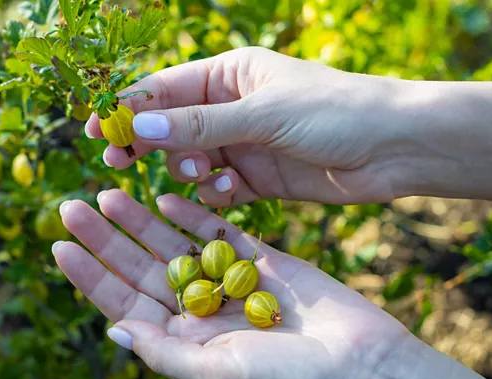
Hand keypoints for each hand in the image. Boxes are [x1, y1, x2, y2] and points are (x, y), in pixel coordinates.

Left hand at [52, 189, 410, 378]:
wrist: (363, 368)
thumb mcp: (217, 374)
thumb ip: (164, 351)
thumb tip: (112, 330)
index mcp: (185, 345)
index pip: (124, 307)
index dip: (91, 276)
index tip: (60, 245)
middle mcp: (202, 314)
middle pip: (142, 270)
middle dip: (108, 240)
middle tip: (70, 206)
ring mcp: (232, 284)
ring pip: (175, 246)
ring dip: (143, 221)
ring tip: (108, 193)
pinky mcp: (265, 260)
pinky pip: (222, 233)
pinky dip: (195, 215)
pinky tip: (166, 195)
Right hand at [85, 47, 407, 207]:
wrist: (395, 148)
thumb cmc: (335, 112)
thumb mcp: (264, 114)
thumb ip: (200, 124)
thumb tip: (136, 125)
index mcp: (231, 74)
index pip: (165, 88)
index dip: (128, 107)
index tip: (96, 128)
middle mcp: (233, 107)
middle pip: (170, 125)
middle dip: (146, 143)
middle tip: (119, 163)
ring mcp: (244, 143)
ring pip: (191, 159)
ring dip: (186, 169)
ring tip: (199, 173)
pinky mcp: (259, 178)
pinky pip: (218, 187)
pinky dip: (215, 192)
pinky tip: (229, 190)